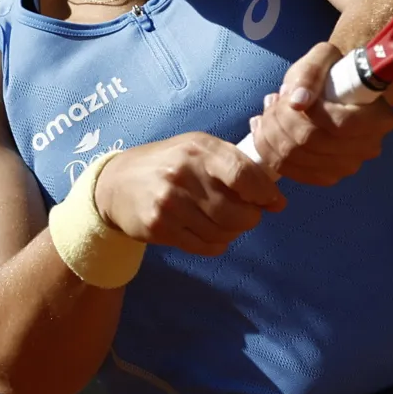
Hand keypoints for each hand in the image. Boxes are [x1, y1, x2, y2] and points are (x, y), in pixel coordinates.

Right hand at [94, 133, 285, 255]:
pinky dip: (216, 244)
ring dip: (233, 233)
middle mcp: (183, 173)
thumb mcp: (199, 150)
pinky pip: (203, 246)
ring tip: (226, 223)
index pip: (242, 174)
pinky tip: (211, 234)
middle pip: (236, 211)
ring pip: (222, 232)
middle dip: (251, 218)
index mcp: (199, 148)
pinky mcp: (159, 226)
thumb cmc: (170, 163)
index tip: (275, 202)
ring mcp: (169, 202)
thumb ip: (236, 166)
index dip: (265, 193)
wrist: (117, 183)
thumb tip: (275, 198)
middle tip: (248, 215)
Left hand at [248, 42, 392, 185]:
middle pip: (313, 142)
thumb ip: (311, 72)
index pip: (339, 125)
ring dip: (270, 133)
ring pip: (296, 158)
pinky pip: (290, 171)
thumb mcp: (324, 57)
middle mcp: (367, 147)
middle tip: (272, 100)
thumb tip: (297, 101)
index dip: (309, 112)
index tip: (292, 95)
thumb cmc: (334, 72)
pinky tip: (262, 130)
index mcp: (378, 118)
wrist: (338, 91)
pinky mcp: (326, 176)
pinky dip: (269, 150)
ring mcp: (347, 166)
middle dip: (281, 119)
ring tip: (267, 111)